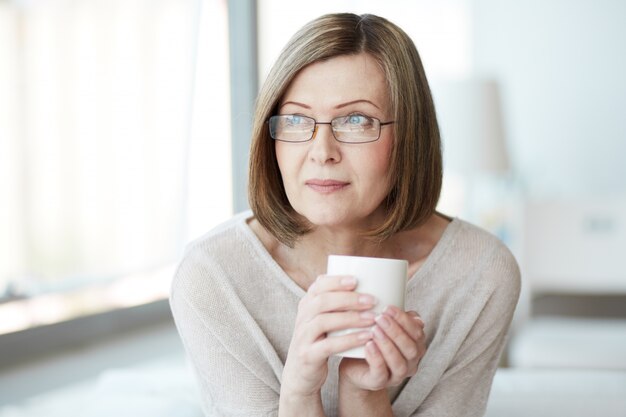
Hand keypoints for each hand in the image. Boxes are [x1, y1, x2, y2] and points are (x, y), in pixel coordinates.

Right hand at [281, 274, 376, 397]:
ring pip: (324, 321)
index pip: (317, 286)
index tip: (356, 280)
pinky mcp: (308, 356)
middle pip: (322, 301)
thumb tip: (363, 282)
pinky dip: (349, 340)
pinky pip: (328, 345)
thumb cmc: (318, 341)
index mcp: (306, 305)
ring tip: (372, 318)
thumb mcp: (320, 320)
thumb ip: (334, 304)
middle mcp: (302, 318)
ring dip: (351, 318)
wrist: (299, 374)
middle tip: (371, 300)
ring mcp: (303, 337)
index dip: (335, 281)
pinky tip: (366, 337)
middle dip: (348, 298)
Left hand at [339, 306, 425, 390]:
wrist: (354, 364)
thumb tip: (411, 312)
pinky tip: (368, 345)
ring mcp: (396, 375)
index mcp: (415, 346)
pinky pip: (381, 373)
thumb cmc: (372, 339)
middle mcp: (410, 363)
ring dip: (387, 345)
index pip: (417, 333)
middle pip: (411, 348)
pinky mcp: (379, 382)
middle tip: (380, 317)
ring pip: (399, 363)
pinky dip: (376, 358)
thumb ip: (395, 317)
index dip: (405, 320)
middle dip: (396, 331)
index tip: (388, 307)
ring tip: (374, 330)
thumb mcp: (384, 325)